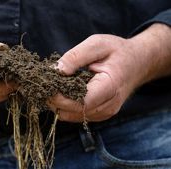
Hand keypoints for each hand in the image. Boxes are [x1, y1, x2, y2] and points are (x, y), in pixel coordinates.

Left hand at [48, 24, 170, 121]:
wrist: (137, 63)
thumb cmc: (117, 51)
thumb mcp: (97, 44)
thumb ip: (76, 56)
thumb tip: (56, 70)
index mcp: (110, 87)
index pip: (81, 102)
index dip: (60, 98)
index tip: (46, 86)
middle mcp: (109, 105)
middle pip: (74, 112)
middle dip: (55, 101)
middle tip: (44, 85)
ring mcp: (105, 113)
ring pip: (72, 116)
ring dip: (58, 104)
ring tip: (53, 86)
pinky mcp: (99, 114)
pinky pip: (75, 115)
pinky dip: (65, 106)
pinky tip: (63, 91)